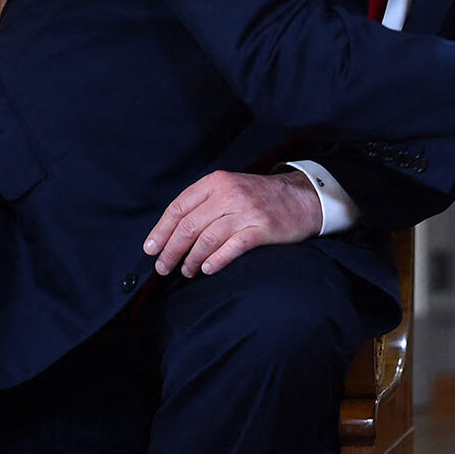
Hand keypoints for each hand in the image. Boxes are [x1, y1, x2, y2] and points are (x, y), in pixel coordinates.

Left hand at [143, 169, 323, 277]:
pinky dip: (215, 261)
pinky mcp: (262, 229)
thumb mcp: (231, 188)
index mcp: (217, 182)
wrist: (304, 198)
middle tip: (163, 268)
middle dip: (171, 250)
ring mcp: (247, 212)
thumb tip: (172, 232)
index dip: (161, 231)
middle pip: (189, 227)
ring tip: (186, 271)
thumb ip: (204, 203)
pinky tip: (207, 269)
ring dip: (191, 260)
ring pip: (206, 240)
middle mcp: (230, 194)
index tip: (150, 249)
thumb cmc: (262, 198)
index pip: (179, 207)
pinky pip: (231, 248)